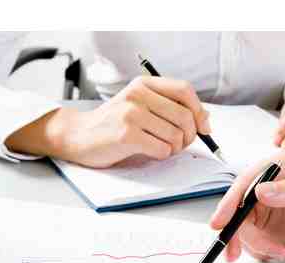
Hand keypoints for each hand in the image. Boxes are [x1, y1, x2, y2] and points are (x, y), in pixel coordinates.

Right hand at [6, 76, 210, 167]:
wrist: (79, 136)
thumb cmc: (114, 124)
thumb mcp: (141, 106)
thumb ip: (171, 108)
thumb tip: (206, 118)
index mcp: (144, 84)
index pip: (185, 90)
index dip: (199, 111)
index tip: (203, 128)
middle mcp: (138, 94)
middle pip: (184, 117)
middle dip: (189, 136)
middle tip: (179, 144)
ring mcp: (131, 114)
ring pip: (175, 136)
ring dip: (174, 149)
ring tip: (160, 148)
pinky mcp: (127, 135)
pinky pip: (162, 150)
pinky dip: (162, 156)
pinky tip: (148, 152)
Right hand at [210, 151, 284, 261]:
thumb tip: (262, 191)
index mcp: (278, 166)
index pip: (245, 183)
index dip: (230, 203)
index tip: (220, 224)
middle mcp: (265, 183)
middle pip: (237, 207)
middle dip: (237, 232)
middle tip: (235, 253)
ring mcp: (262, 204)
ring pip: (241, 226)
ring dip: (252, 244)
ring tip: (278, 252)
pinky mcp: (263, 222)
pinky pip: (249, 237)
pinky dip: (256, 248)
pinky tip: (275, 250)